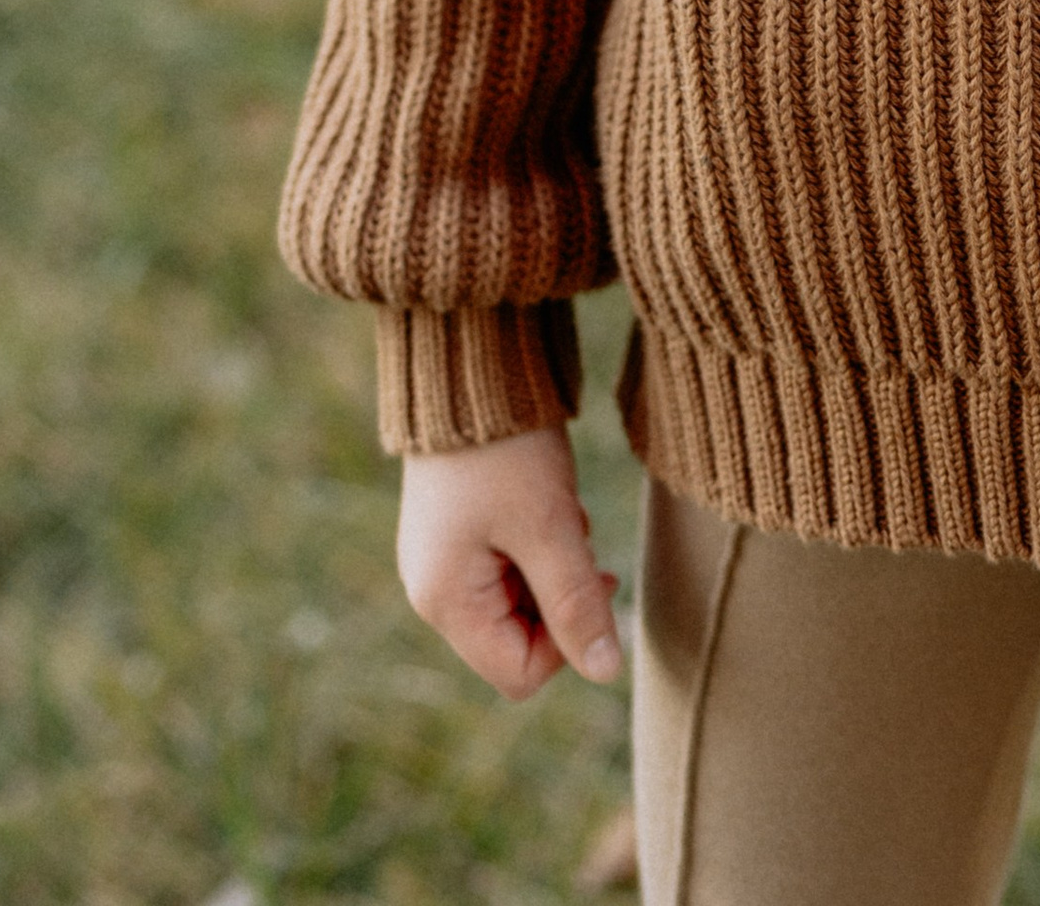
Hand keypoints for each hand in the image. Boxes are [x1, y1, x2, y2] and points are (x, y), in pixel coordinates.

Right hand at [395, 422, 622, 701]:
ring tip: (556, 509)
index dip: (568, 643)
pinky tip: (542, 498)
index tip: (595, 578)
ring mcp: (442, 561)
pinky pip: (508, 566)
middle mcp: (434, 592)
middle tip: (571, 535)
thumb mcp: (549, 527)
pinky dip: (537, 543)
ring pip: (519, 601)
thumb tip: (605, 672)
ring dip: (552, 566)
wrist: (470, 366)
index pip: (519, 673)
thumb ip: (575, 603)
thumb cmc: (505, 451)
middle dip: (558, 597)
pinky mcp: (456, 532)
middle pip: (518, 640)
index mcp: (445, 603)